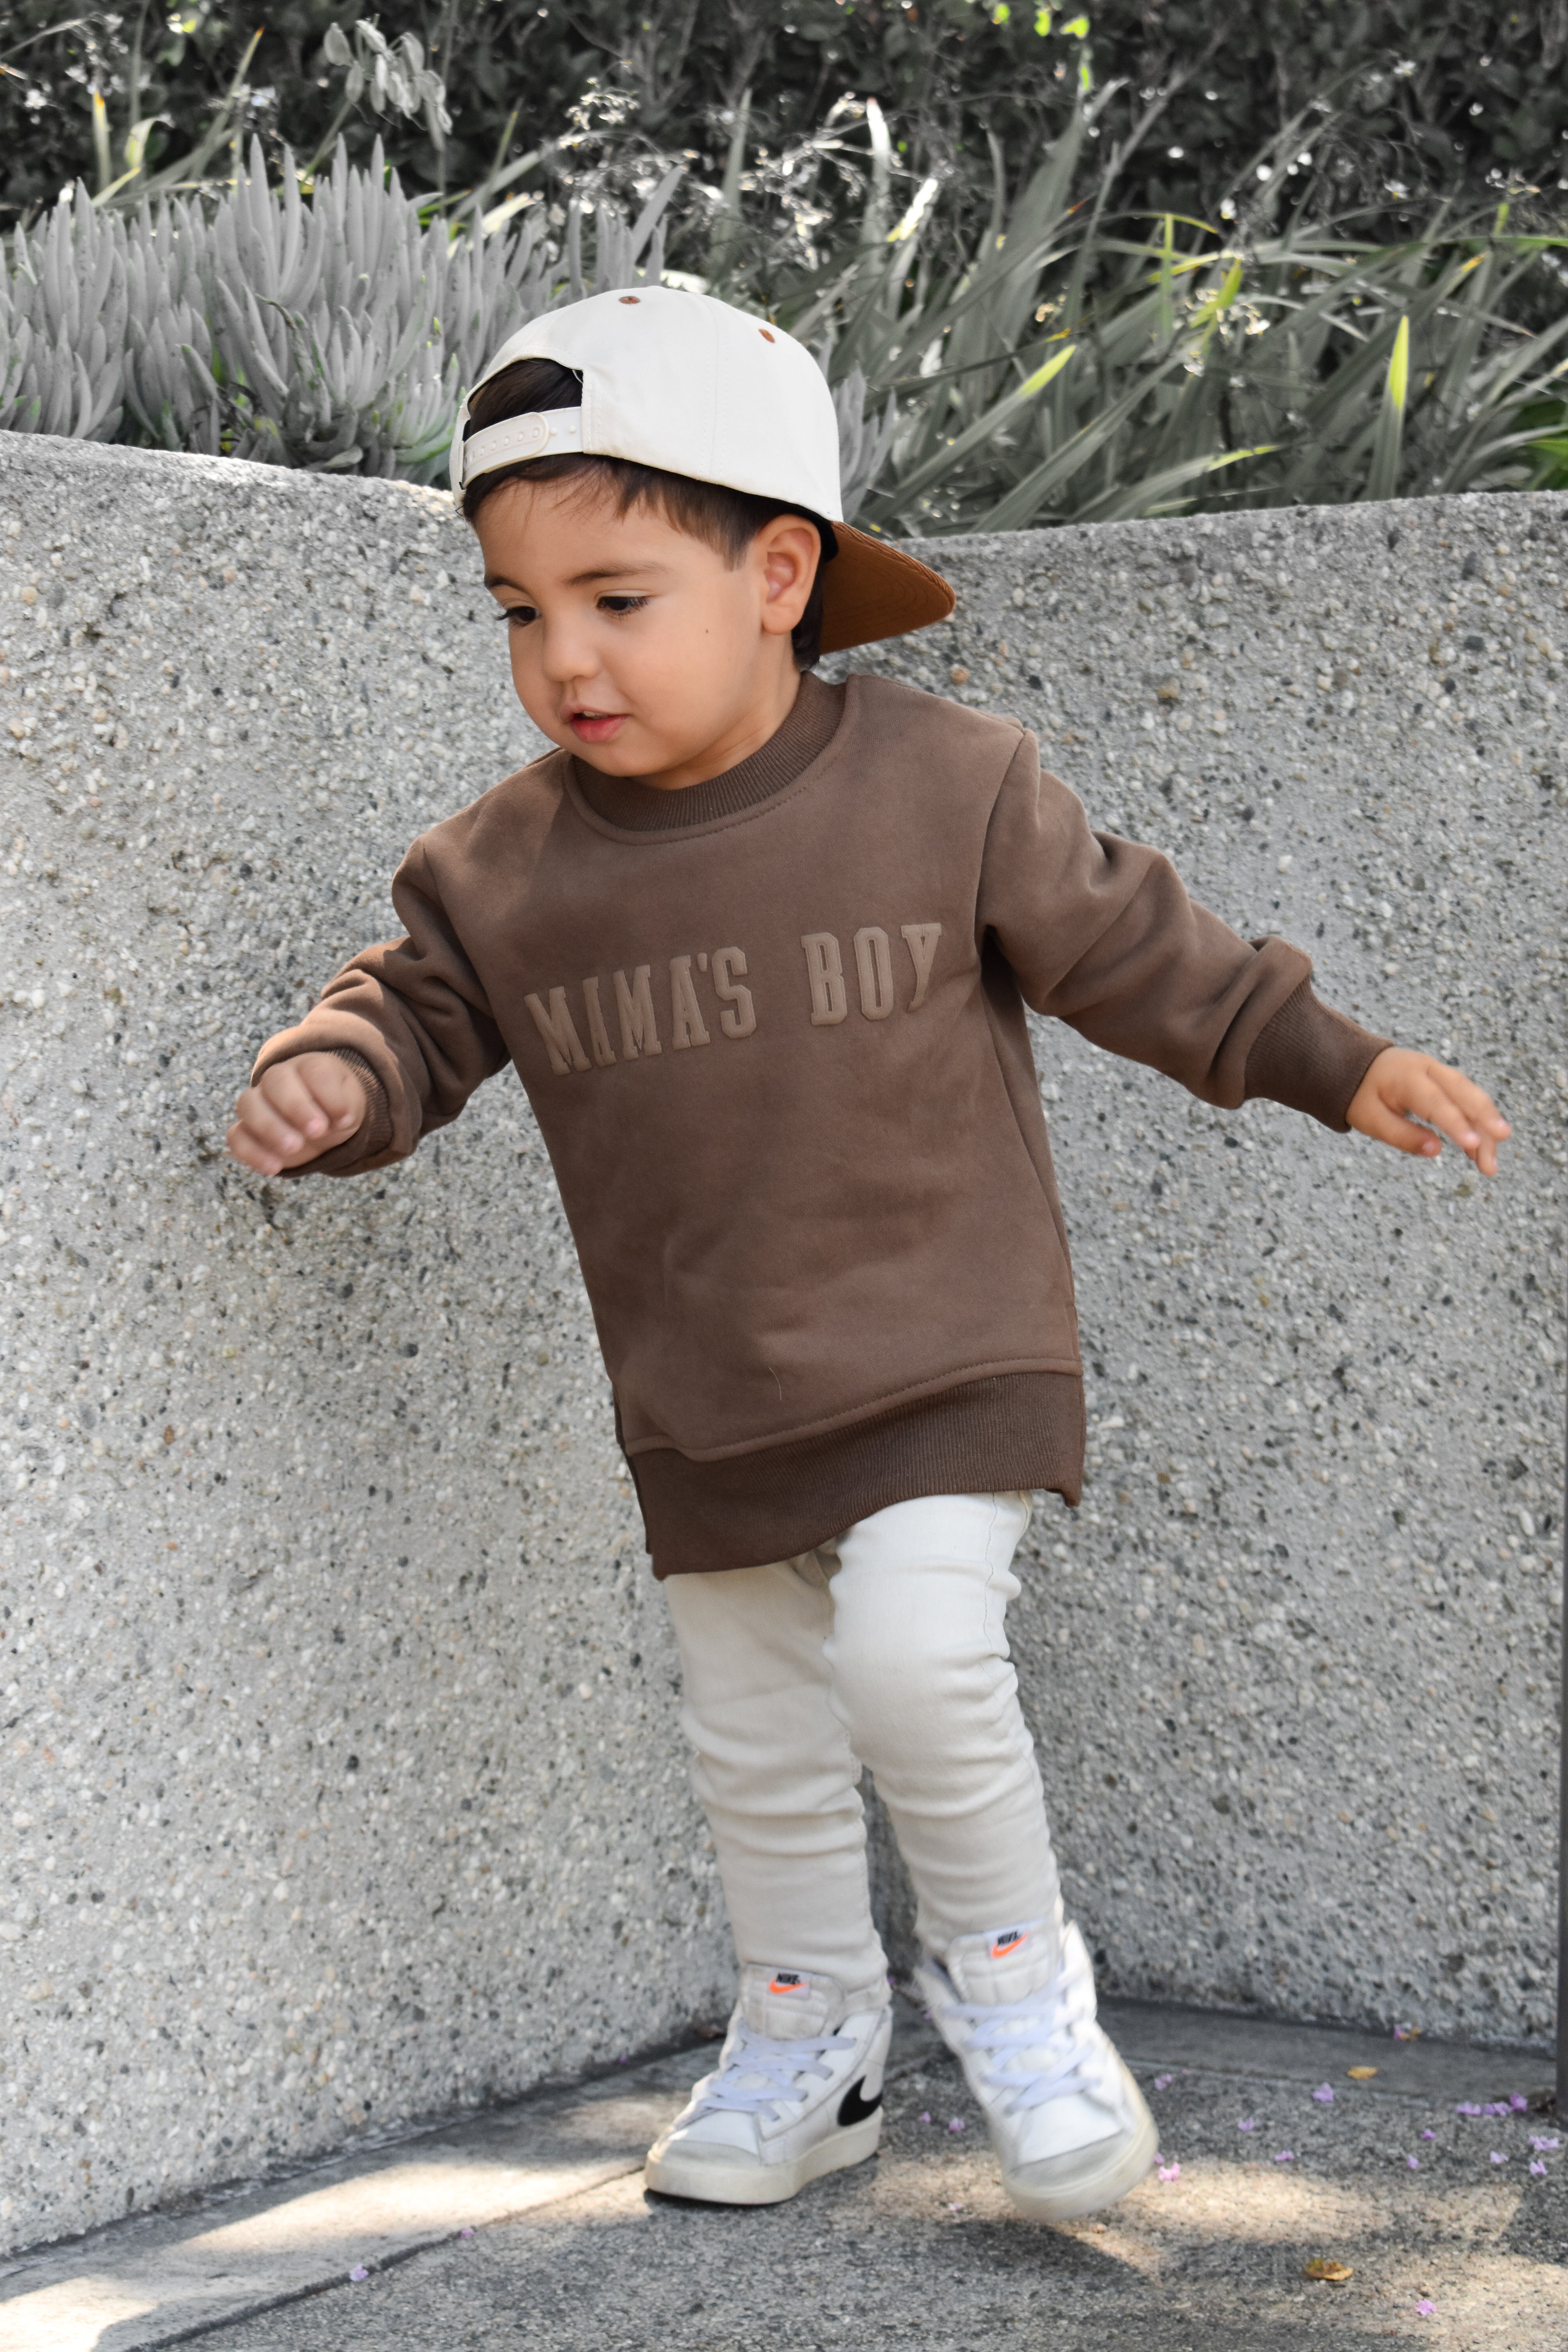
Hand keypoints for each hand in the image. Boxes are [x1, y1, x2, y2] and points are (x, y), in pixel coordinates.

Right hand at [228, 1052, 367, 1175]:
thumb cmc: (335, 1108)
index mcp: (307, 1067)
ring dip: (270, 1127)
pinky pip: (236, 1136)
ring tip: (294, 1149)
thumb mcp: (350, 1104)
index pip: (312, 1071)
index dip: (328, 1095)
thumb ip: (345, 1105)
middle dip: (296, 1107)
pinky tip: (273, 1168)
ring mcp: (257, 1103)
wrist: (323, 1123)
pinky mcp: (246, 1130)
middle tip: (317, 1132)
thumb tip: (340, 1118)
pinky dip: (251, 1152)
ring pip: (248, 1104)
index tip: (344, 1119)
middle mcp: (276, 1079)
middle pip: (275, 1082)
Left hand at [1346, 1047, 1509, 1174]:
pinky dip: (1479, 1122)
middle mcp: (1429, 1069)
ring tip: (1490, 1164)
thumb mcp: (1370, 1119)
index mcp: (1406, 1077)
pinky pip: (1468, 1098)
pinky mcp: (1447, 1079)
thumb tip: (1435, 1150)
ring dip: (1486, 1127)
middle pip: (1464, 1094)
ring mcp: (1441, 1071)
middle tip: (1497, 1149)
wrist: (1358, 1066)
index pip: (1435, 1102)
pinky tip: (1482, 1148)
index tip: (1474, 1145)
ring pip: (1472, 1096)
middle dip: (1485, 1121)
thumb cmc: (1363, 1096)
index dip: (1456, 1124)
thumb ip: (1401, 1134)